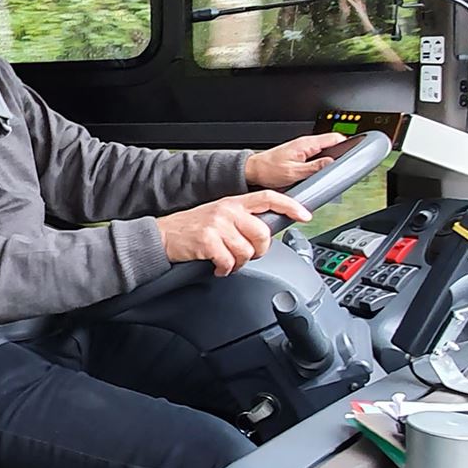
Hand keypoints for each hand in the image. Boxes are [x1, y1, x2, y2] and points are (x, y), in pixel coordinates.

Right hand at [155, 191, 311, 275]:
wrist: (162, 236)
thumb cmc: (192, 228)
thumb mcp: (219, 215)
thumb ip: (242, 219)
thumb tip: (265, 233)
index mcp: (233, 202)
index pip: (269, 197)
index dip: (290, 206)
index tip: (305, 215)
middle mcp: (227, 210)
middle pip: (262, 233)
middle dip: (259, 250)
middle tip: (247, 255)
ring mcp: (217, 225)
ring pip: (247, 252)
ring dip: (239, 263)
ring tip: (227, 262)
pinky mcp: (207, 241)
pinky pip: (229, 262)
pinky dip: (225, 270)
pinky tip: (217, 267)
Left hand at [244, 132, 348, 188]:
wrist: (253, 170)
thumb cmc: (268, 170)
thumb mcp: (294, 172)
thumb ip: (314, 167)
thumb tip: (331, 163)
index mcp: (306, 144)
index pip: (334, 138)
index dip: (348, 143)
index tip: (357, 150)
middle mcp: (305, 144)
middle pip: (331, 144)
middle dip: (341, 152)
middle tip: (348, 163)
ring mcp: (303, 149)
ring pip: (324, 150)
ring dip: (331, 158)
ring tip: (336, 168)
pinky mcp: (300, 155)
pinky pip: (316, 155)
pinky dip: (322, 161)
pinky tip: (322, 170)